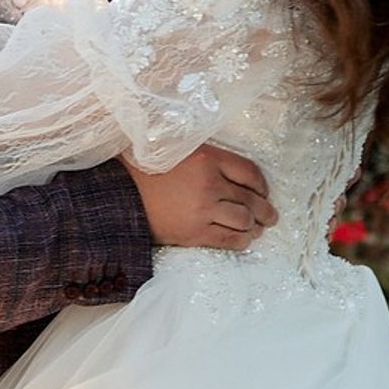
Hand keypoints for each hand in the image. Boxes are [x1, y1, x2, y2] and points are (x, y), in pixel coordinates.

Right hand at [128, 145, 277, 251]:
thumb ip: (203, 155)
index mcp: (207, 158)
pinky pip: (228, 239)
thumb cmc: (143, 169)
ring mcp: (203, 210)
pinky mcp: (194, 233)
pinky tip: (246, 239)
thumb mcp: (175, 148)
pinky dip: (242, 240)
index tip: (264, 191)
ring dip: (256, 226)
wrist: (117, 194)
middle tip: (271, 215)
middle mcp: (209, 184)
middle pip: (251, 198)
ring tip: (259, 228)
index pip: (249, 171)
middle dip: (265, 209)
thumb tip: (226, 165)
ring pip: (244, 220)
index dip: (262, 184)